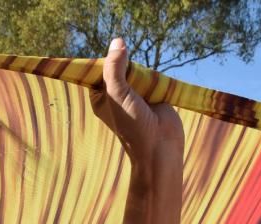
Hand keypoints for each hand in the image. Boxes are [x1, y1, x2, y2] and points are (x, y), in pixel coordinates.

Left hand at [90, 38, 183, 164]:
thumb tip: (118, 41)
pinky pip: (152, 76)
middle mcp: (116, 94)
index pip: (99, 69)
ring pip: (137, 69)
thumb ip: (114, 67)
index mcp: (100, 96)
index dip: (106, 61)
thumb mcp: (117, 93)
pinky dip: (154, 78)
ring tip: (146, 89)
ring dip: (143, 74)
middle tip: (133, 82)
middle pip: (120, 65)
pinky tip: (156, 89)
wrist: (160, 146)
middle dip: (127, 67)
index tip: (114, 60)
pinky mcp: (152, 94)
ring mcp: (135, 94)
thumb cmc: (132, 124)